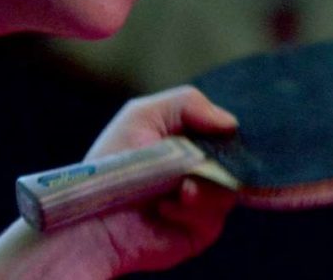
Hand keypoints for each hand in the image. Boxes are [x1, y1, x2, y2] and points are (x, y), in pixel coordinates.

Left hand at [0, 86, 237, 279]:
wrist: (95, 217)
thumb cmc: (114, 162)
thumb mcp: (143, 115)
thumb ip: (187, 104)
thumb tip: (231, 122)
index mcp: (190, 139)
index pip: (226, 130)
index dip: (228, 130)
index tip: (223, 129)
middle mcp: (202, 169)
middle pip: (236, 158)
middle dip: (219, 158)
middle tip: (194, 160)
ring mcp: (204, 199)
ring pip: (229, 186)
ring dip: (202, 184)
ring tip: (177, 187)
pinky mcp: (202, 228)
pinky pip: (214, 214)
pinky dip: (191, 208)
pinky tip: (164, 207)